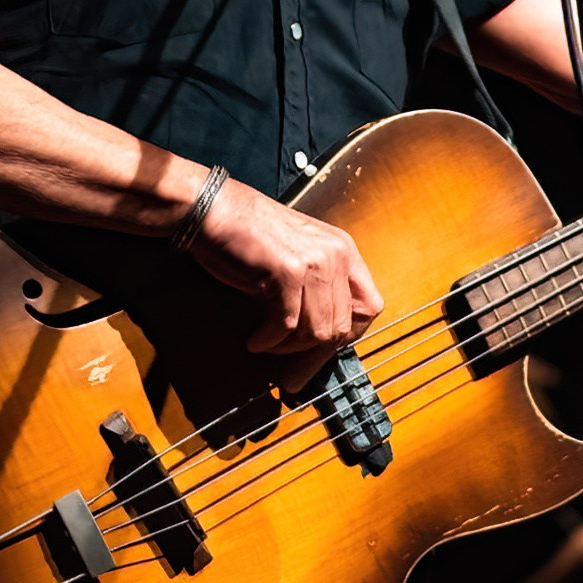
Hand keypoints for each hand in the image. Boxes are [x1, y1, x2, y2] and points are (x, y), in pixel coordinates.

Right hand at [190, 178, 383, 379]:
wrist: (214, 209)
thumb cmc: (248, 235)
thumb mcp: (298, 256)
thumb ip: (318, 288)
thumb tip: (323, 338)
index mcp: (343, 250)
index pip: (369, 307)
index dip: (349, 336)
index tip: (324, 353)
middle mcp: (336, 254)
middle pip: (343, 326)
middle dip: (315, 355)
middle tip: (292, 373)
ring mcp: (314, 262)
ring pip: (317, 331)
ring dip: (289, 349)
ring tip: (268, 345)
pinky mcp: (287, 272)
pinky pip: (285, 326)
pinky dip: (269, 341)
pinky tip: (255, 339)